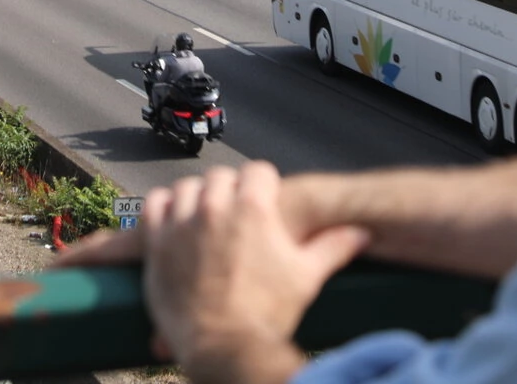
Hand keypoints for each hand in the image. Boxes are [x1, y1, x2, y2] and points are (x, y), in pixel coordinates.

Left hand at [138, 162, 367, 383]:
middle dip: (231, 191)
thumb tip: (362, 234)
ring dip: (197, 198)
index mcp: (254, 207)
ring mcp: (183, 220)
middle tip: (236, 216)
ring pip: (187, 187)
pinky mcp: (157, 239)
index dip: (264, 185)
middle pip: (222, 177)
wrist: (224, 347)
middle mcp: (216, 205)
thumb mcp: (306, 278)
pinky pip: (154, 203)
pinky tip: (174, 221)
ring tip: (205, 219)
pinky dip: (164, 207)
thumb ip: (334, 247)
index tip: (264, 201)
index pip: (259, 170)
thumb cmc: (266, 314)